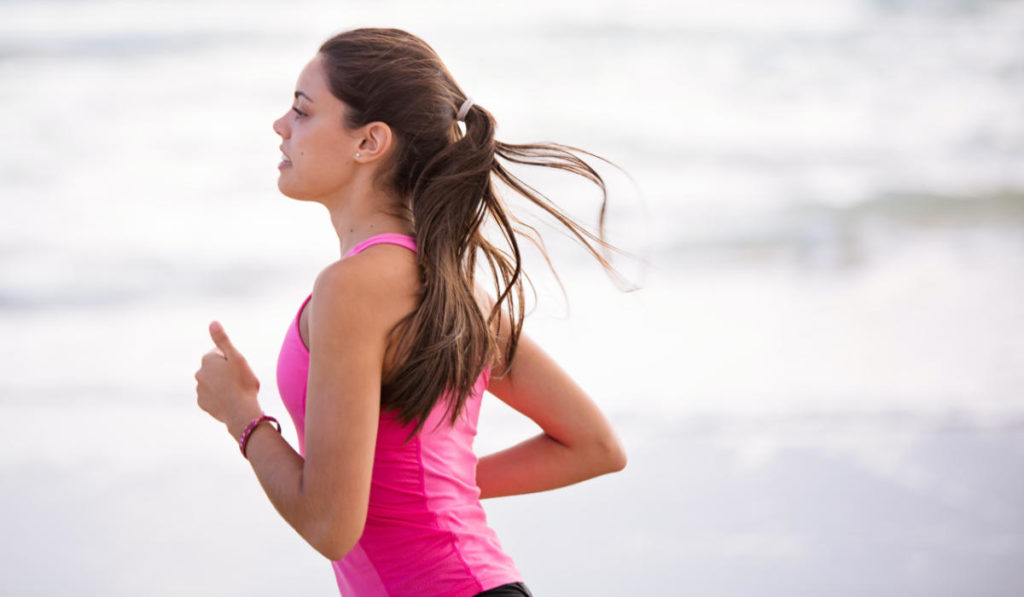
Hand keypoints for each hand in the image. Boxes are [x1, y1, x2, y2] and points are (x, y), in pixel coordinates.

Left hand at [195, 321, 262, 436]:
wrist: (240, 411)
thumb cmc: (242, 382)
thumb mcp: (236, 357)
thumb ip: (222, 340)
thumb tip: (212, 322)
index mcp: (207, 360)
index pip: (220, 353)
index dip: (232, 360)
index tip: (239, 368)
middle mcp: (199, 373)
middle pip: (215, 368)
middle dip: (225, 372)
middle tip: (240, 380)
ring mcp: (199, 389)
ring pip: (213, 383)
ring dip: (222, 385)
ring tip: (236, 392)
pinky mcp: (202, 403)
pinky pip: (211, 397)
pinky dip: (219, 397)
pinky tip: (229, 401)